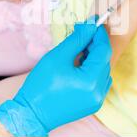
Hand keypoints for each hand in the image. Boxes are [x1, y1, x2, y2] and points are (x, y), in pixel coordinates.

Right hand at [0, 20, 112, 136]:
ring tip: (78, 51)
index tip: (92, 23)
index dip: (99, 34)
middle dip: (95, 45)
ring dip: (94, 58)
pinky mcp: (93, 104)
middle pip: (104, 60)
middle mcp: (98, 92)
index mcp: (91, 81)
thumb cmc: (40, 85)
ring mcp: (97, 100)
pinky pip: (99, 81)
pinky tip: (79, 66)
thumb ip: (77, 39)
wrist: (31, 113)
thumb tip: (90, 25)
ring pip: (103, 70)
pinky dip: (93, 70)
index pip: (104, 51)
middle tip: (82, 34)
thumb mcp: (58, 56)